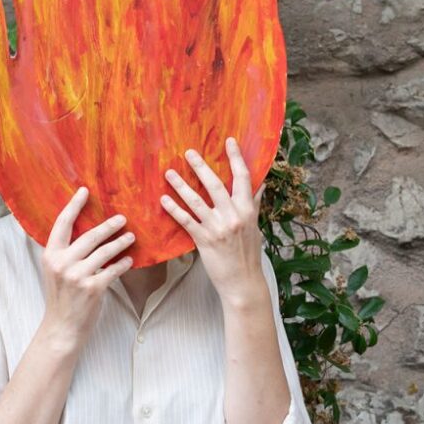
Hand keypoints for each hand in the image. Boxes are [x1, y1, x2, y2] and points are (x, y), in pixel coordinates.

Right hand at [38, 187, 135, 348]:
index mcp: (50, 255)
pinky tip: (130, 260)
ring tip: (131, 237)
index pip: (62, 223)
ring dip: (120, 243)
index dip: (74, 205)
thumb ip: (66, 252)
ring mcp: (77, 276)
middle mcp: (62, 263)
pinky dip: (123, 264)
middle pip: (89, 236)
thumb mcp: (55, 271)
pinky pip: (113, 270)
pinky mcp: (92, 288)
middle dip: (108, 226)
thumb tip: (86, 232)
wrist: (62, 328)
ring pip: (105, 252)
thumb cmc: (61, 298)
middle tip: (122, 218)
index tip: (84, 191)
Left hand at [161, 137, 266, 305]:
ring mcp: (218, 228)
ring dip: (181, 185)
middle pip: (215, 185)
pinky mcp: (204, 241)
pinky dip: (174, 210)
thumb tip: (260, 183)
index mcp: (248, 210)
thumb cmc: (248, 253)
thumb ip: (254, 204)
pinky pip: (186, 221)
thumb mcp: (255, 226)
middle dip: (201, 167)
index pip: (243, 178)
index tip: (229, 140)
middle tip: (188, 152)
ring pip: (197, 201)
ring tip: (168, 173)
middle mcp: (234, 216)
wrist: (243, 282)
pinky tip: (163, 200)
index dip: (236, 158)